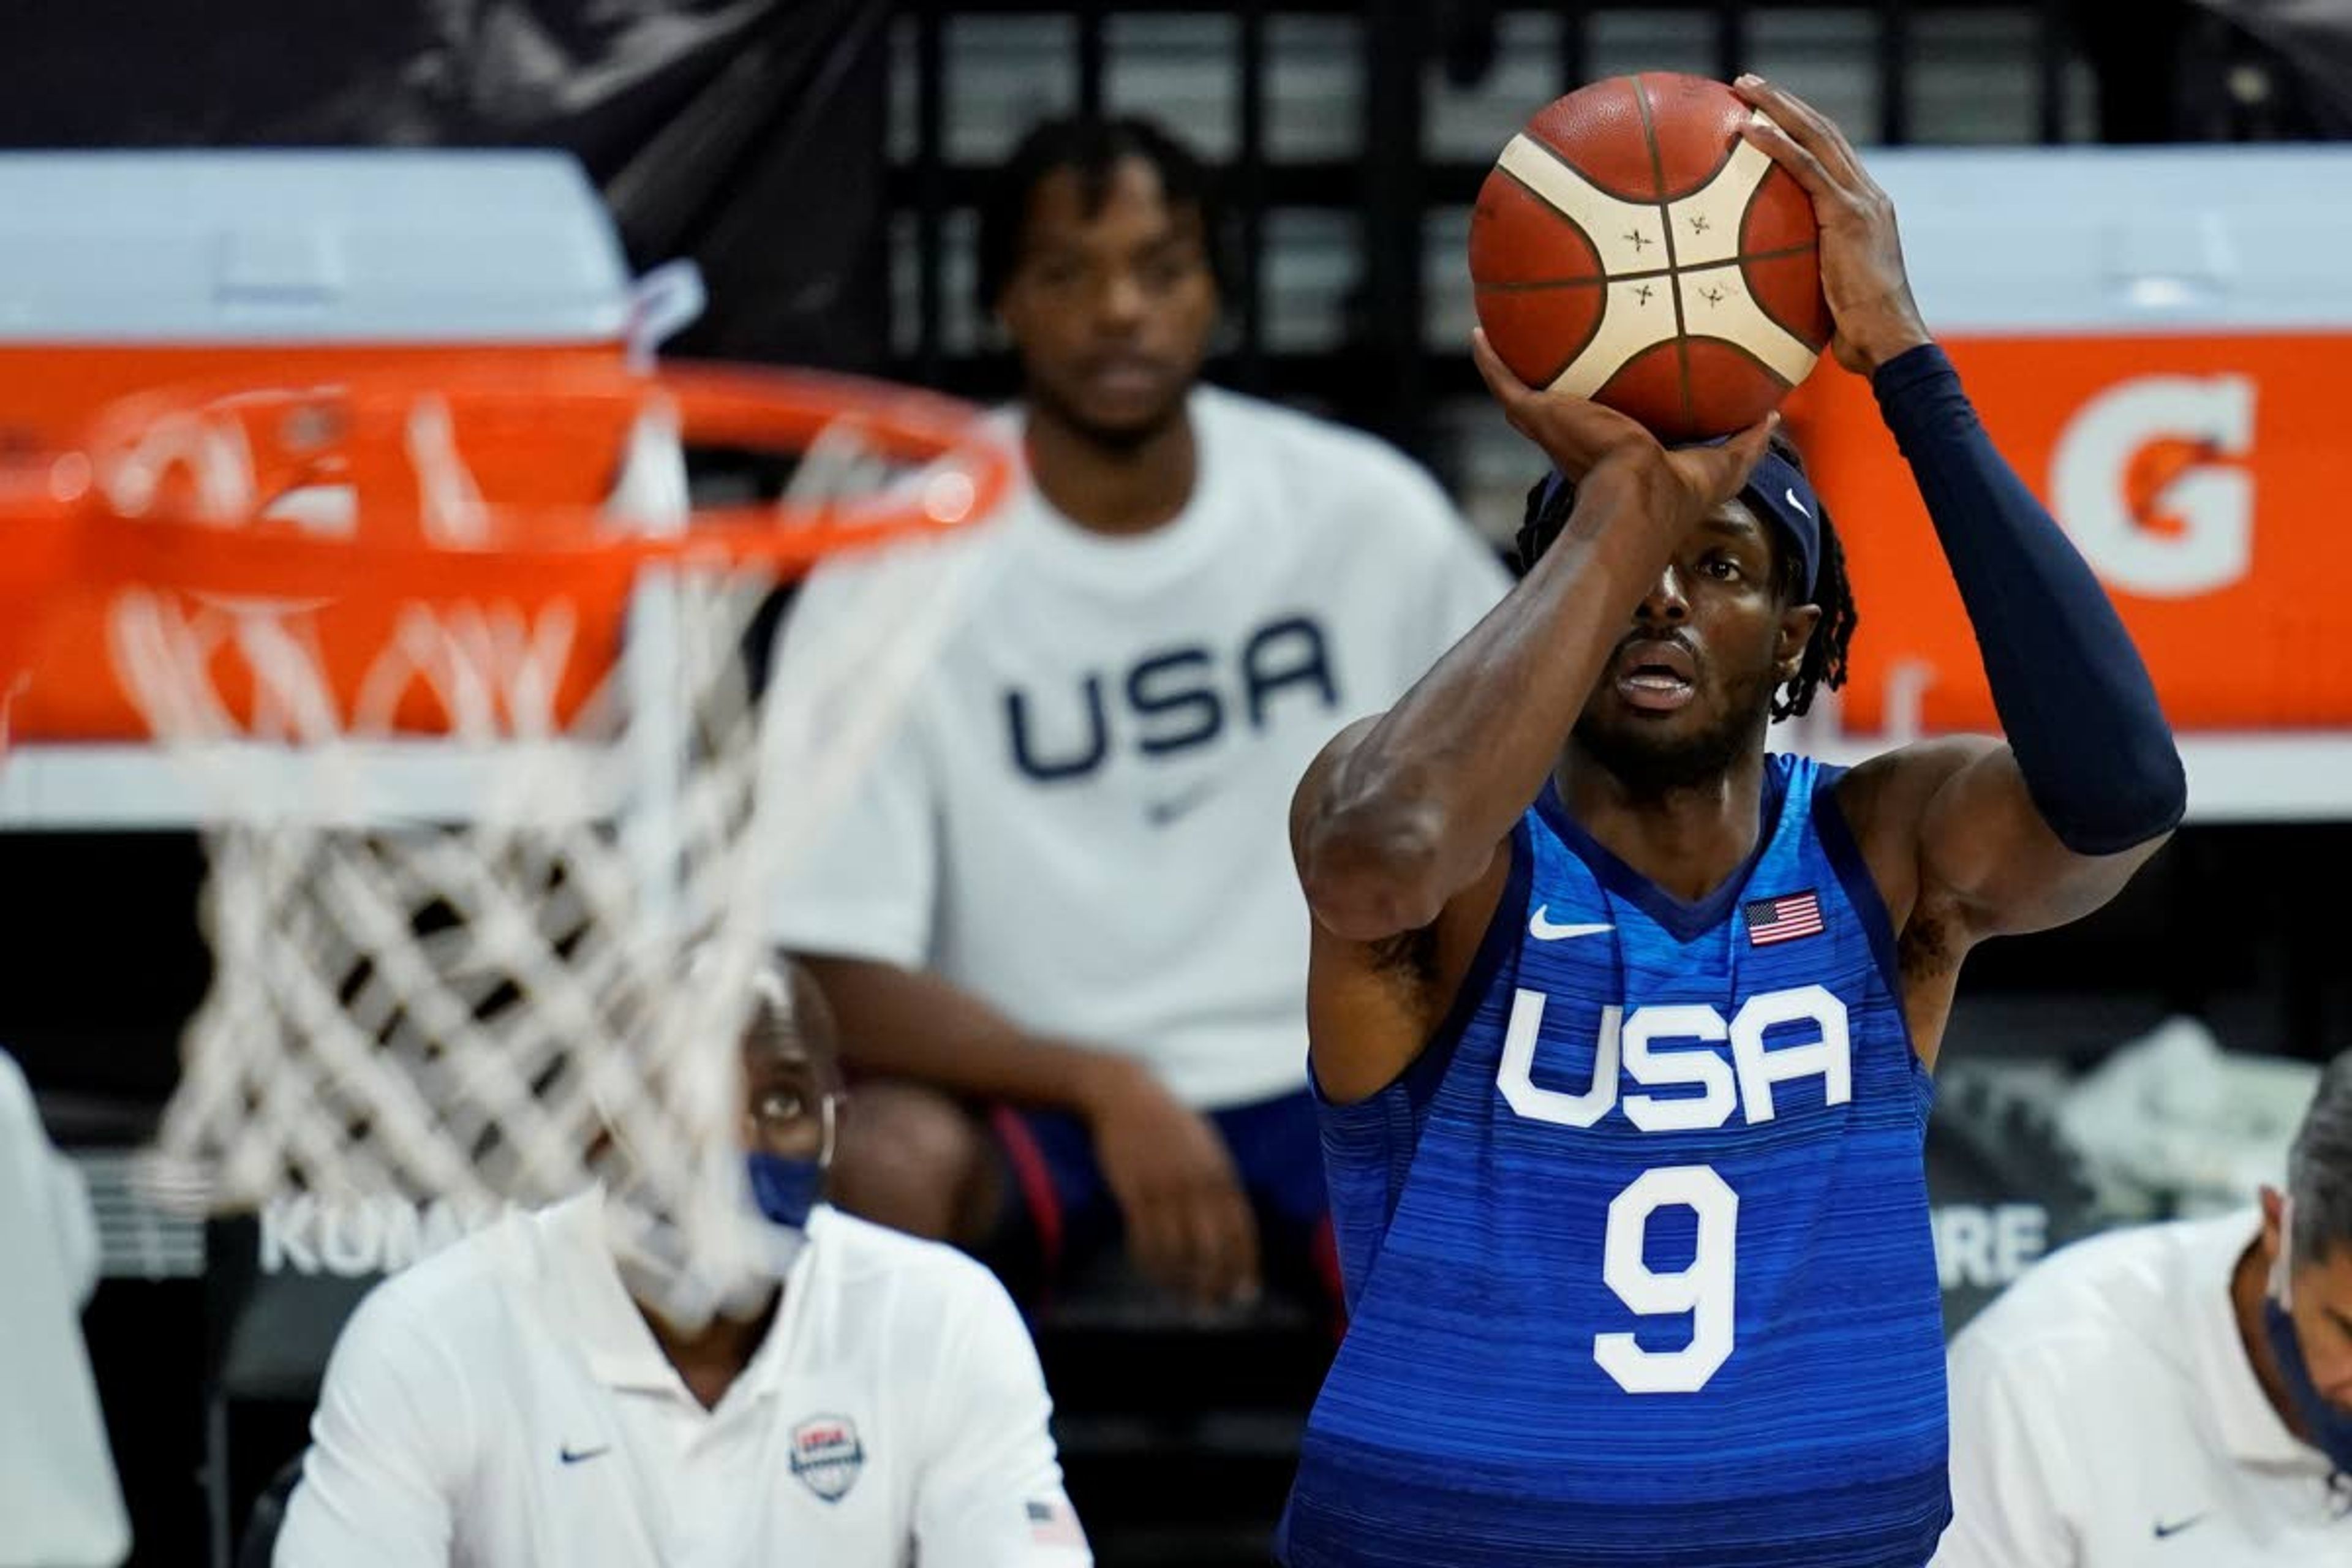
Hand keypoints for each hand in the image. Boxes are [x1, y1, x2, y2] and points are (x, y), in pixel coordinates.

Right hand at [1078, 1058, 1260, 1308]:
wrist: (1126, 1095)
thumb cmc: (1171, 1125)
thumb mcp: (1207, 1147)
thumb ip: (1222, 1184)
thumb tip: (1236, 1229)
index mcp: (1221, 1173)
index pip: (1242, 1230)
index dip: (1245, 1266)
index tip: (1245, 1294)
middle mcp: (1197, 1183)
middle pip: (1213, 1248)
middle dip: (1215, 1283)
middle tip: (1212, 1307)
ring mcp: (1164, 1188)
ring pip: (1177, 1251)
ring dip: (1180, 1280)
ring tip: (1181, 1295)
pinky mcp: (1133, 1191)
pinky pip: (1144, 1240)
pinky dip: (1150, 1263)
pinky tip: (1152, 1273)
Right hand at [1472, 327, 1775, 532]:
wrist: (1637, 496)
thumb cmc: (1675, 490)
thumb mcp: (1724, 463)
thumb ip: (1746, 441)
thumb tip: (1774, 414)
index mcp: (1616, 448)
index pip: (1611, 417)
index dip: (1612, 395)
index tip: (1618, 363)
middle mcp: (1579, 437)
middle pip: (1563, 400)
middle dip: (1559, 373)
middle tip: (1560, 331)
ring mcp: (1554, 425)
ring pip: (1527, 390)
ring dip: (1513, 361)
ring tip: (1509, 322)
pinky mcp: (1538, 416)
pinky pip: (1505, 382)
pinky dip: (1490, 361)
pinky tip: (1479, 332)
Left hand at [1733, 74, 1932, 377]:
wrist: (1890, 343)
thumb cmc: (1858, 336)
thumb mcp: (1827, 295)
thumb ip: (1805, 275)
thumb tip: (1765, 289)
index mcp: (1866, 209)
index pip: (1831, 155)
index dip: (1800, 128)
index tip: (1767, 112)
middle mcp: (1868, 195)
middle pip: (1824, 132)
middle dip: (1786, 103)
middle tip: (1748, 84)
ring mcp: (1861, 201)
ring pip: (1817, 136)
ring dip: (1778, 107)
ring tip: (1744, 87)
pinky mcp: (1849, 215)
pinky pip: (1806, 169)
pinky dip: (1776, 146)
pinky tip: (1747, 131)